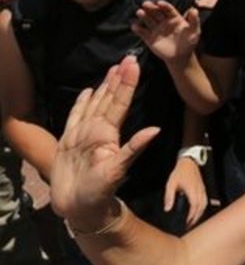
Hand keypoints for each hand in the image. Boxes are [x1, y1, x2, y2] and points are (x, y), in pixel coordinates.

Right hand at [50, 57, 158, 227]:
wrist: (79, 207)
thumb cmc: (100, 191)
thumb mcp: (119, 169)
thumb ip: (135, 148)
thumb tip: (156, 129)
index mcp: (109, 133)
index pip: (120, 103)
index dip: (127, 83)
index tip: (134, 64)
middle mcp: (98, 130)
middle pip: (110, 99)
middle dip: (119, 78)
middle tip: (128, 57)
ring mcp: (83, 134)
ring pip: (95, 104)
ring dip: (104, 86)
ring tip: (113, 68)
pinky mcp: (69, 141)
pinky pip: (75, 117)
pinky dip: (81, 103)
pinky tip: (88, 91)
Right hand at [131, 1, 200, 64]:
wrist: (181, 57)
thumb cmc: (189, 43)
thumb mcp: (194, 31)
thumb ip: (194, 21)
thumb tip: (195, 10)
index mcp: (174, 17)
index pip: (168, 9)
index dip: (164, 5)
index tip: (159, 3)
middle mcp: (163, 21)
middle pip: (156, 12)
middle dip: (151, 7)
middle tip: (145, 4)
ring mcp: (155, 29)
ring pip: (148, 20)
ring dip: (143, 15)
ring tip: (140, 12)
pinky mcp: (149, 37)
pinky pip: (142, 32)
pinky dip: (138, 29)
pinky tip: (135, 26)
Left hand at [164, 157, 206, 227]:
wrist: (189, 162)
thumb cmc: (179, 172)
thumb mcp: (171, 184)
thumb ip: (169, 197)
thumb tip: (167, 209)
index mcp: (192, 190)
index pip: (194, 206)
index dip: (191, 216)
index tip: (187, 223)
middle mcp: (199, 191)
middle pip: (201, 208)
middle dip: (196, 218)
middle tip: (189, 226)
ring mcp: (203, 190)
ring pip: (205, 205)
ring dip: (200, 214)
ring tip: (193, 220)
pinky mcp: (203, 189)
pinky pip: (205, 201)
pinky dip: (202, 208)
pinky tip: (197, 211)